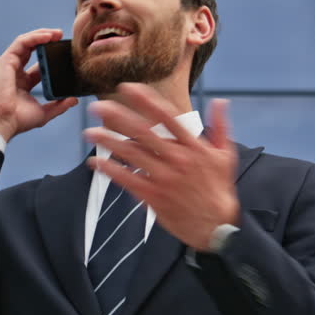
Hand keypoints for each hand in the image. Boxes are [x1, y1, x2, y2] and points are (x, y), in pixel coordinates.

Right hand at [0, 28, 79, 142]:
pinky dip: (34, 37)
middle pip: (32, 50)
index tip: (66, 55)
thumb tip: (73, 100)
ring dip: (42, 35)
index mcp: (23, 84)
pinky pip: (21, 42)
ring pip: (26, 43)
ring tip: (57, 33)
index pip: (39, 66)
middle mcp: (15, 73)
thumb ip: (59, 106)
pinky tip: (47, 36)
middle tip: (62, 38)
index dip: (51, 58)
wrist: (1, 122)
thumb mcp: (43, 113)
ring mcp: (9, 65)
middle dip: (47, 41)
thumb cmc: (16, 120)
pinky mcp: (5, 60)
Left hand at [83, 83, 239, 251]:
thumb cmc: (219, 189)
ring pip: (131, 155)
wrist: (217, 227)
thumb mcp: (225, 154)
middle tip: (98, 107)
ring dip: (108, 142)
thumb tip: (220, 100)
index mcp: (192, 146)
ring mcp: (163, 178)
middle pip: (143, 132)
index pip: (167, 116)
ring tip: (89, 132)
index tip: (128, 87)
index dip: (146, 100)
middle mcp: (176, 159)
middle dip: (118, 117)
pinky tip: (95, 162)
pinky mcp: (153, 196)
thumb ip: (221, 125)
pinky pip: (127, 180)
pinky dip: (110, 170)